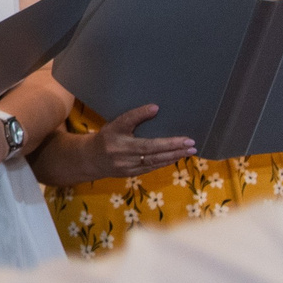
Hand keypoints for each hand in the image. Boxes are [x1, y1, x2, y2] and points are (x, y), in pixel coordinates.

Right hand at [69, 104, 194, 181]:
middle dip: (175, 149)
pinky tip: (176, 157)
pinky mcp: (132, 174)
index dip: (168, 142)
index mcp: (120, 142)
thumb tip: (155, 108)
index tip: (186, 139)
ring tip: (189, 151)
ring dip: (173, 157)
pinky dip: (165, 162)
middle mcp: (124, 156)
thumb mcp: (116, 123)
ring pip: (155, 162)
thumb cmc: (106, 137)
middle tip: (192, 145)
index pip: (148, 143)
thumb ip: (134, 116)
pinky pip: (152, 168)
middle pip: (154, 153)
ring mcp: (128, 167)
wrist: (91, 159)